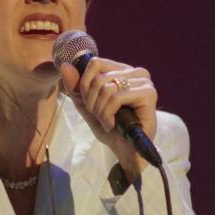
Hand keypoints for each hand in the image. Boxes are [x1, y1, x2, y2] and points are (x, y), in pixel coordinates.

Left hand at [59, 58, 157, 174]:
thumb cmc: (110, 127)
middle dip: (92, 102)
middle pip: (98, 78)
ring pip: (106, 88)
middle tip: (100, 116)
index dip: (85, 86)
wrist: (125, 151)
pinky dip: (108, 115)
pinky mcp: (148, 93)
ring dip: (100, 111)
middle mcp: (136, 72)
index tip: (91, 105)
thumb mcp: (86, 106)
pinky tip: (113, 124)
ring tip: (107, 121)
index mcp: (122, 70)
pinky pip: (116, 98)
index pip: (95, 63)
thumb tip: (66, 66)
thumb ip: (76, 87)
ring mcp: (144, 82)